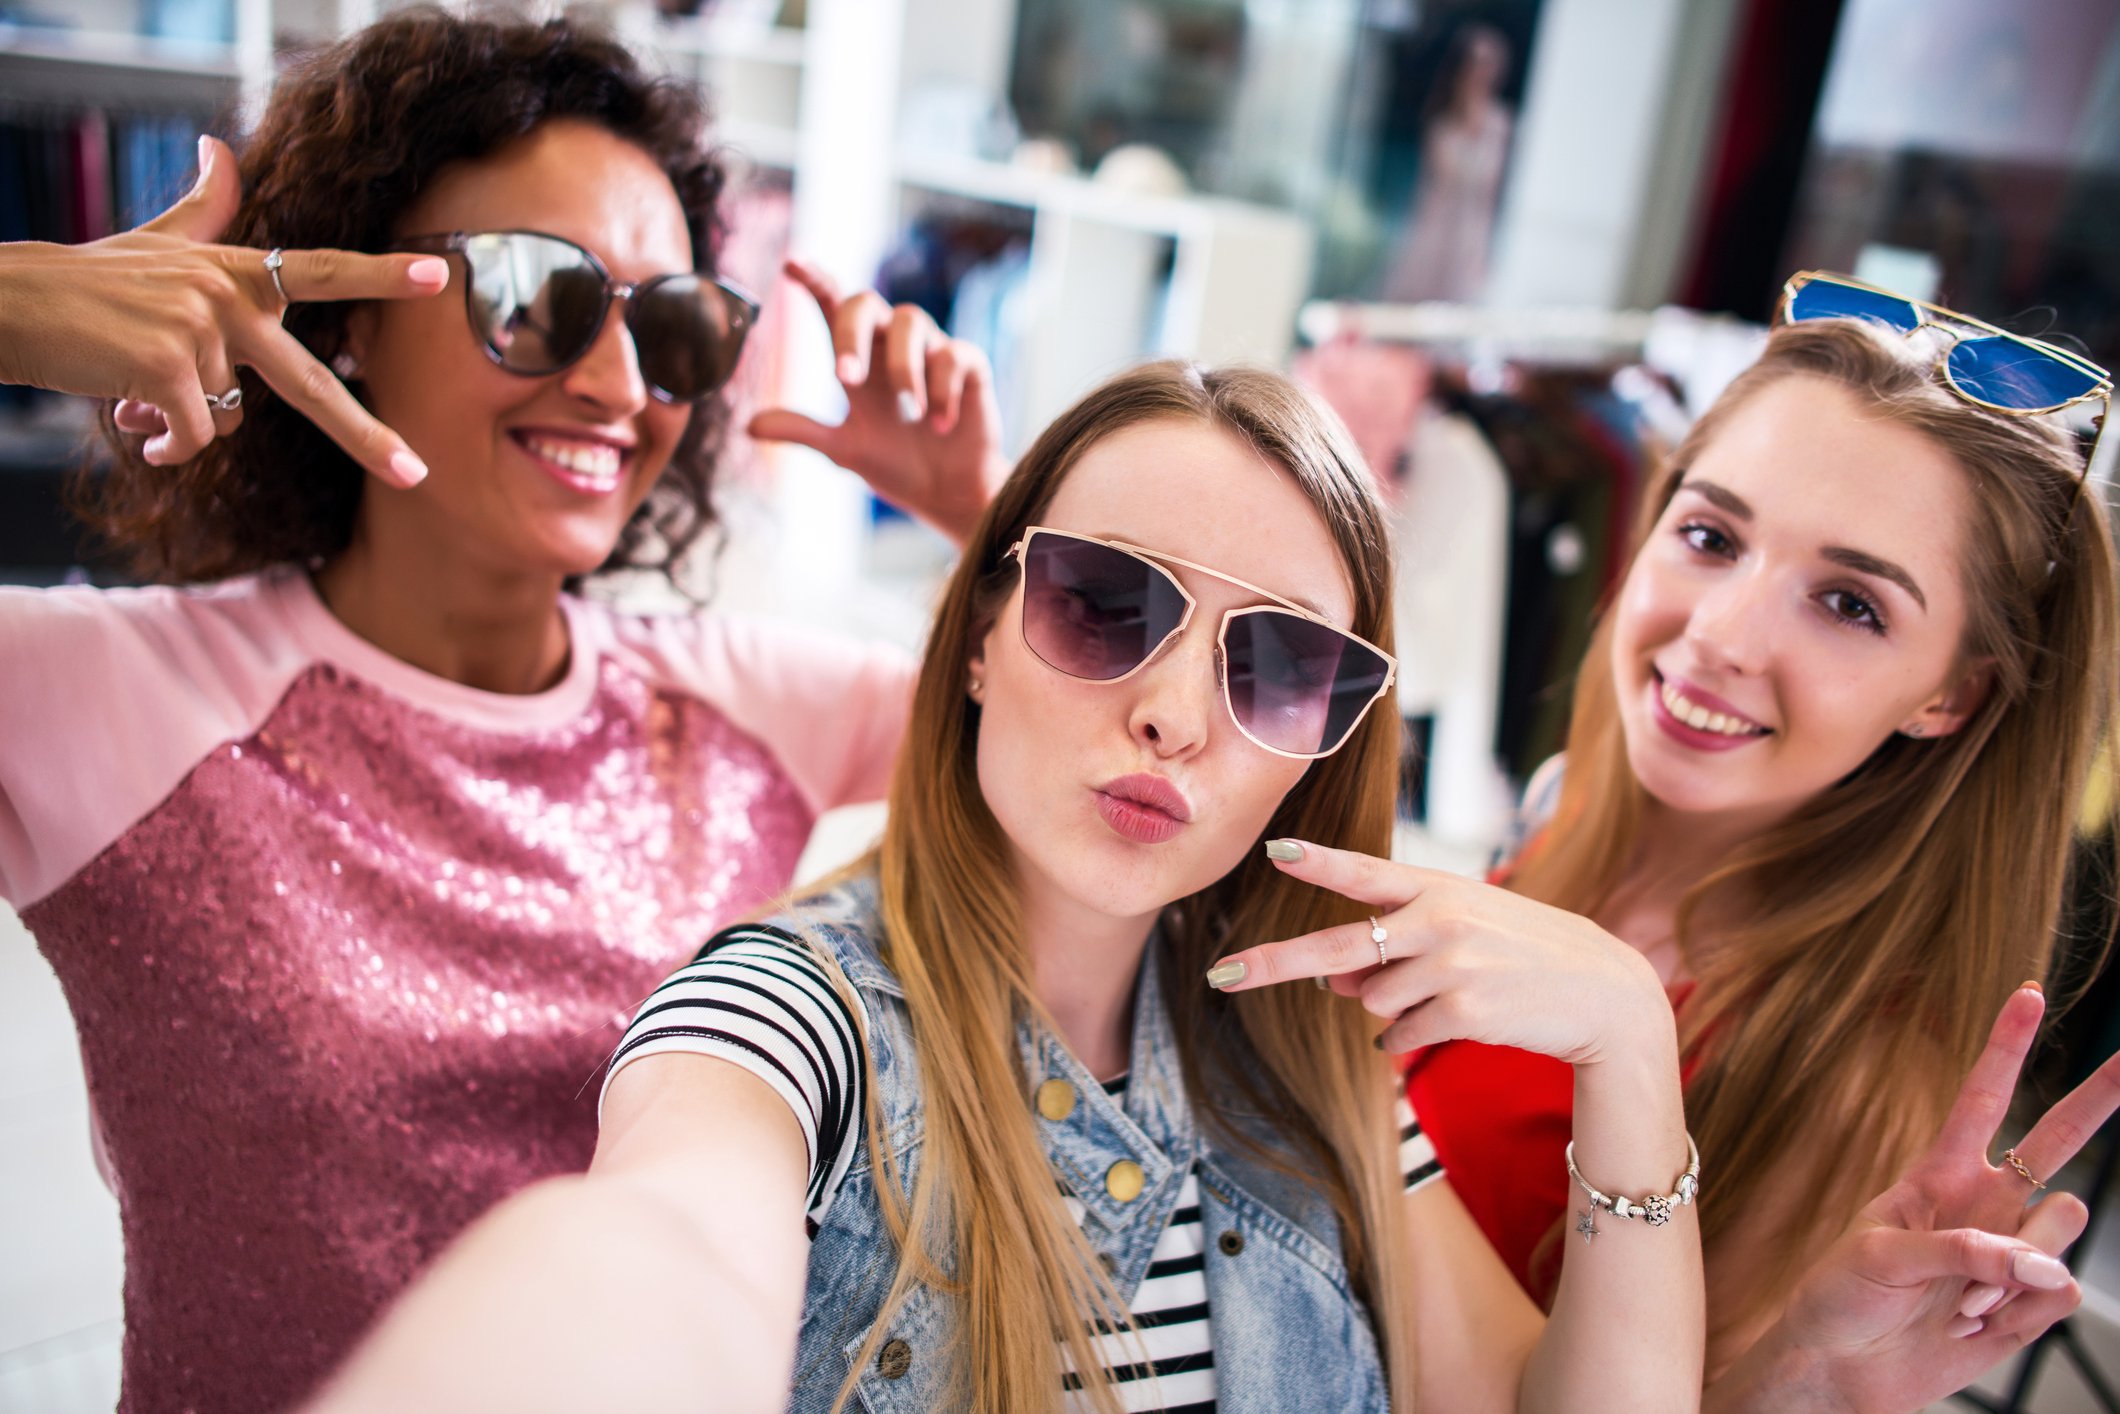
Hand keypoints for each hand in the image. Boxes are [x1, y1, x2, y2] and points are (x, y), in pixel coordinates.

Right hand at [0, 135, 446, 485]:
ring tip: (135, 389)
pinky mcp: (168, 367)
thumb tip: (220, 149)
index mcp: (237, 273)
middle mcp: (229, 299)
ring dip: (181, 420)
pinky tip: (131, 419)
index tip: (440, 277)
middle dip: (367, 435)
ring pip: (222, 419)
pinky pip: (191, 436)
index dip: (382, 275)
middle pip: (312, 383)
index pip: (324, 272)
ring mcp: (200, 331)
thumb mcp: (155, 240)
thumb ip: (204, 207)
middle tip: (417, 474)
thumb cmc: (88, 281)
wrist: (15, 302)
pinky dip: (165, 443)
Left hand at [747, 257, 1006, 545]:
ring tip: (912, 413)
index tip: (791, 264)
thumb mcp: (844, 450)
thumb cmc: (897, 465)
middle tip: (847, 378)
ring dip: (903, 368)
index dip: (815, 282)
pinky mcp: (968, 364)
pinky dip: (944, 391)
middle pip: (866, 303)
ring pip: (911, 321)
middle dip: (852, 336)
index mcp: (858, 359)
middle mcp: (891, 345)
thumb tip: (749, 426)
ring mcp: (931, 350)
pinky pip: (953, 355)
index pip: (833, 308)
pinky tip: (941, 426)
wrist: (947, 492)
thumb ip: (803, 432)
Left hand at [1206, 839, 1672, 1071]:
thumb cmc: (1523, 955)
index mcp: (1438, 887)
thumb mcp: (1462, 931)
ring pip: (1372, 1002)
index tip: (1275, 851)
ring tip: (1445, 994)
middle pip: (1338, 949)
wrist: (1604, 993)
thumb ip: (1394, 948)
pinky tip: (1448, 1023)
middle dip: (1274, 964)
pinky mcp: (1464, 1011)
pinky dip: (1404, 1038)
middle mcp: (1439, 921)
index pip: (1367, 872)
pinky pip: (1396, 1036)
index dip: (1319, 863)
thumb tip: (1334, 988)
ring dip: (1389, 1008)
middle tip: (1222, 975)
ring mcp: (1451, 966)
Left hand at [1763, 986, 2119, 1413]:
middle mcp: (1986, 1202)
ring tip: (1956, 1303)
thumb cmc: (1841, 1299)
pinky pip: (2057, 1293)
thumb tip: (2040, 1264)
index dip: (2006, 1046)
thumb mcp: (1878, 1258)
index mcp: (1939, 1173)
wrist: (1841, 1368)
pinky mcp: (2028, 1303)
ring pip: (2061, 1224)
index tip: (2029, 993)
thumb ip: (1958, 1249)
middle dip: (2099, 1097)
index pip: (1981, 1097)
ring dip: (2012, 1267)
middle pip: (2058, 1139)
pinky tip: (1974, 1326)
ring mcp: (2012, 1251)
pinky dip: (2016, 1312)